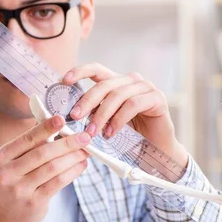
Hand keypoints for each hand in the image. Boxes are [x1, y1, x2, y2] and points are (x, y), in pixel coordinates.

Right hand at [0, 116, 89, 221]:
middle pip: (42, 153)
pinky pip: (58, 183)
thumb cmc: (14, 182)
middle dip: (67, 143)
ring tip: (86, 151)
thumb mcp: (12, 163)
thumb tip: (59, 128)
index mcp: (2, 157)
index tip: (61, 119)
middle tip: (85, 137)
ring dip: (73, 157)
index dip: (45, 128)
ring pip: (53, 168)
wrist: (2, 216)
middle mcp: (8, 173)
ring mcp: (20, 189)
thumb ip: (30, 148)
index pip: (27, 139)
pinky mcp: (34, 202)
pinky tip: (81, 165)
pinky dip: (73, 172)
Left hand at [64, 63, 187, 170]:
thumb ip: (93, 114)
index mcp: (117, 82)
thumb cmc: (129, 137)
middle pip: (104, 84)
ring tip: (92, 132)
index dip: (80, 71)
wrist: (156, 151)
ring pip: (117, 95)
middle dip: (87, 100)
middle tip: (75, 116)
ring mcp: (146, 87)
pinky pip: (133, 105)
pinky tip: (110, 133)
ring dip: (102, 115)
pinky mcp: (157, 98)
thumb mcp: (106, 122)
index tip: (64, 80)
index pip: (97, 69)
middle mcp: (131, 81)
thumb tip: (69, 113)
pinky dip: (118, 120)